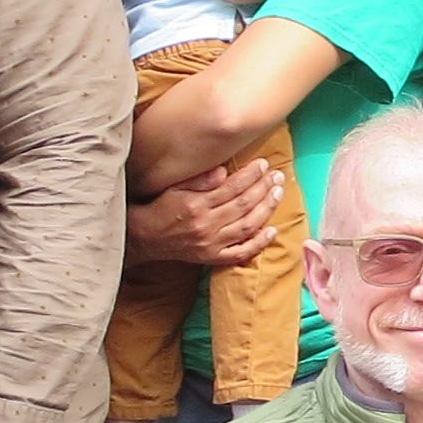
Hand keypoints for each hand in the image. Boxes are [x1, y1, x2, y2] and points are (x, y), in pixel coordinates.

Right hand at [126, 155, 286, 270]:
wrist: (144, 238)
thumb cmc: (160, 207)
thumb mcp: (174, 187)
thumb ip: (199, 179)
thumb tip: (224, 170)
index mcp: (196, 205)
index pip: (231, 187)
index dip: (251, 175)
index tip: (264, 164)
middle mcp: (205, 225)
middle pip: (243, 205)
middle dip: (264, 188)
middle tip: (277, 175)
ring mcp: (211, 244)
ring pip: (247, 226)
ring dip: (266, 209)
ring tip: (279, 193)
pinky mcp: (211, 258)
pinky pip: (240, 252)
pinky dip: (258, 243)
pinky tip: (273, 231)